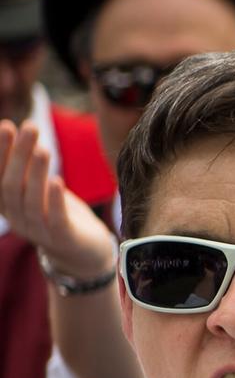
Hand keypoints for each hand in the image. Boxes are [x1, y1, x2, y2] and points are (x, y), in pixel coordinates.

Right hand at [0, 119, 116, 276]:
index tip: (6, 125)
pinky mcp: (63, 239)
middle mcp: (17, 218)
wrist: (83, 252)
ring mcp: (39, 231)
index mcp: (8, 205)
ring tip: (44, 149)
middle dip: (18, 155)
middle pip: (12, 186)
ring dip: (36, 174)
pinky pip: (55, 220)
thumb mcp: (39, 189)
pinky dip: (55, 200)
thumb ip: (28, 168)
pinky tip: (57, 181)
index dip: (0, 152)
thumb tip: (18, 131)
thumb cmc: (58, 213)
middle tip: (30, 127)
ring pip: (31, 202)